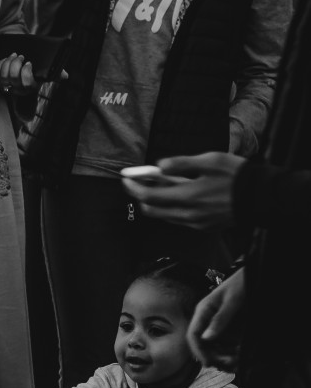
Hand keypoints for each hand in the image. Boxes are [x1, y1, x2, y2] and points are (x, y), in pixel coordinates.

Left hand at [0, 54, 37, 94]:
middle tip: (20, 57)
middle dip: (16, 63)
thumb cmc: (32, 77)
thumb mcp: (40, 75)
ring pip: (3, 76)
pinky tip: (5, 59)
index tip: (28, 63)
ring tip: (13, 56)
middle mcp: (18, 90)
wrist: (23, 86)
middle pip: (13, 77)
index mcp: (30, 88)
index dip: (26, 71)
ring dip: (8, 62)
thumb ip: (39, 71)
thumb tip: (30, 63)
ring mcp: (8, 88)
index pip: (27, 83)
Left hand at [121, 152, 244, 229]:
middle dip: (139, 197)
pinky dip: (170, 208)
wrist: (262, 197)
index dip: (133, 188)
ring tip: (157, 185)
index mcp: (188, 196)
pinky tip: (175, 195)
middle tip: (137, 183)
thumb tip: (159, 166)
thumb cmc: (237, 175)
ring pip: (164, 216)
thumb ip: (182, 163)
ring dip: (155, 203)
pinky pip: (178, 219)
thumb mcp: (210, 160)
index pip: (148, 196)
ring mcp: (196, 223)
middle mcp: (188, 214)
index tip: (125, 179)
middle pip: (151, 210)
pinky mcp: (203, 227)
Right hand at [188, 269, 244, 368]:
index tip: (208, 363)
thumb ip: (220, 319)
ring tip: (236, 361)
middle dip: (213, 356)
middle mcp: (207, 318)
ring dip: (223, 355)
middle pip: (203, 343)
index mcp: (203, 310)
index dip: (198, 350)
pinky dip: (232, 350)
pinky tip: (240, 355)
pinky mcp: (228, 326)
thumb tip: (206, 338)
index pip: (193, 334)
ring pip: (214, 345)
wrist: (256, 275)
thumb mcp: (233, 301)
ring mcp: (217, 323)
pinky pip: (226, 342)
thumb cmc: (244, 283)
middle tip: (228, 365)